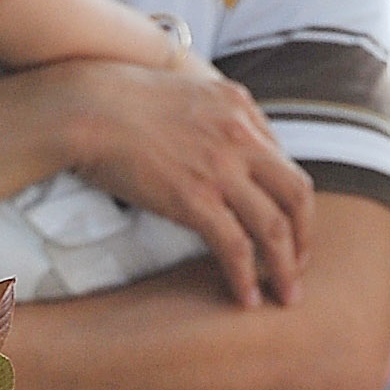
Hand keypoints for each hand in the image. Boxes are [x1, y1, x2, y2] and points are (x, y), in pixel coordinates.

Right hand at [55, 61, 315, 308]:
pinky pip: (236, 247)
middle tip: (298, 266)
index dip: (288, 200)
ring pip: (275, 227)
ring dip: (285, 267)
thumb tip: (216, 146)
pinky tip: (246, 298)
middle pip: (296, 194)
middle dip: (304, 236)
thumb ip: (208, 115)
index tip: (285, 226)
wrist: (86, 107)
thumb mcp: (179, 91)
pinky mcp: (195, 199)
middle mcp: (240, 137)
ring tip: (286, 296)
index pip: (282, 160)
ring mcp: (221, 169)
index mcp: (238, 107)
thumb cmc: (116, 99)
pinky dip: (246, 277)